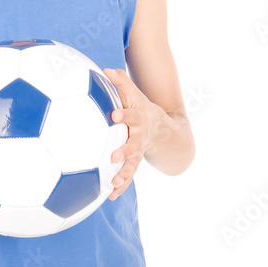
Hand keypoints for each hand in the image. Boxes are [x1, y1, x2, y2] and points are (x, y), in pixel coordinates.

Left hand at [101, 67, 175, 199]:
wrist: (162, 129)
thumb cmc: (140, 108)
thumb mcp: (134, 94)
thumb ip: (121, 82)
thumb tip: (105, 70)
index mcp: (139, 119)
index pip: (132, 115)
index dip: (125, 115)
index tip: (114, 115)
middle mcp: (140, 137)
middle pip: (133, 144)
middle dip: (125, 150)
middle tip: (114, 156)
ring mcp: (138, 152)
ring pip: (132, 165)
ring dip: (123, 175)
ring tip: (114, 183)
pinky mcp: (134, 163)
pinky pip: (128, 176)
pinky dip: (121, 187)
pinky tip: (111, 197)